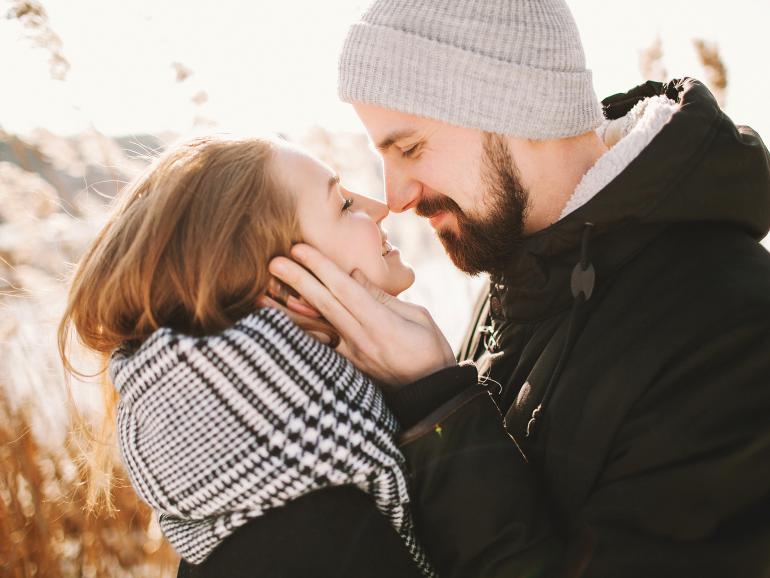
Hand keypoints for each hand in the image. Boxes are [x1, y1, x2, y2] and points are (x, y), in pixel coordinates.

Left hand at [267, 244, 455, 386]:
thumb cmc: (432, 352)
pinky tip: (277, 328)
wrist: (435, 398)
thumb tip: (354, 274)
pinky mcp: (348, 371)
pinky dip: (296, 337)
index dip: (321, 267)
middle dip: (297, 281)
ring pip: (313, 331)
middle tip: (273, 261)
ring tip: (260, 297)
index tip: (300, 248)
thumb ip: (382, 297)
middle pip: (323, 305)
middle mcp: (361, 341)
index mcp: (382, 324)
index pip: (345, 289)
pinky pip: (317, 351)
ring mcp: (352, 359)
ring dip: (285, 312)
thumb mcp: (418, 318)